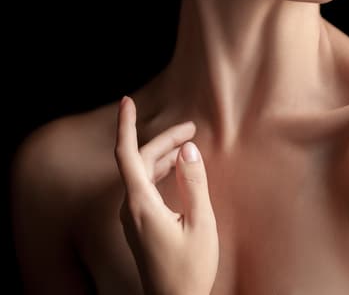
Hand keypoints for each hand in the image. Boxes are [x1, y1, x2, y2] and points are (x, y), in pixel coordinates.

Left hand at [114, 96, 218, 294]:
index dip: (126, 125)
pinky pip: (145, 186)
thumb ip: (194, 183)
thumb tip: (189, 149)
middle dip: (164, 140)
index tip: (126, 101)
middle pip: (140, 160)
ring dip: (164, 156)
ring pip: (143, 173)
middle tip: (191, 128)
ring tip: (188, 144)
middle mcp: (130, 207)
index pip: (127, 154)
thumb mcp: (200, 223)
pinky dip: (161, 172)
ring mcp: (132, 215)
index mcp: (141, 204)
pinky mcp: (139, 222)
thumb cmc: (189, 268)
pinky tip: (177, 169)